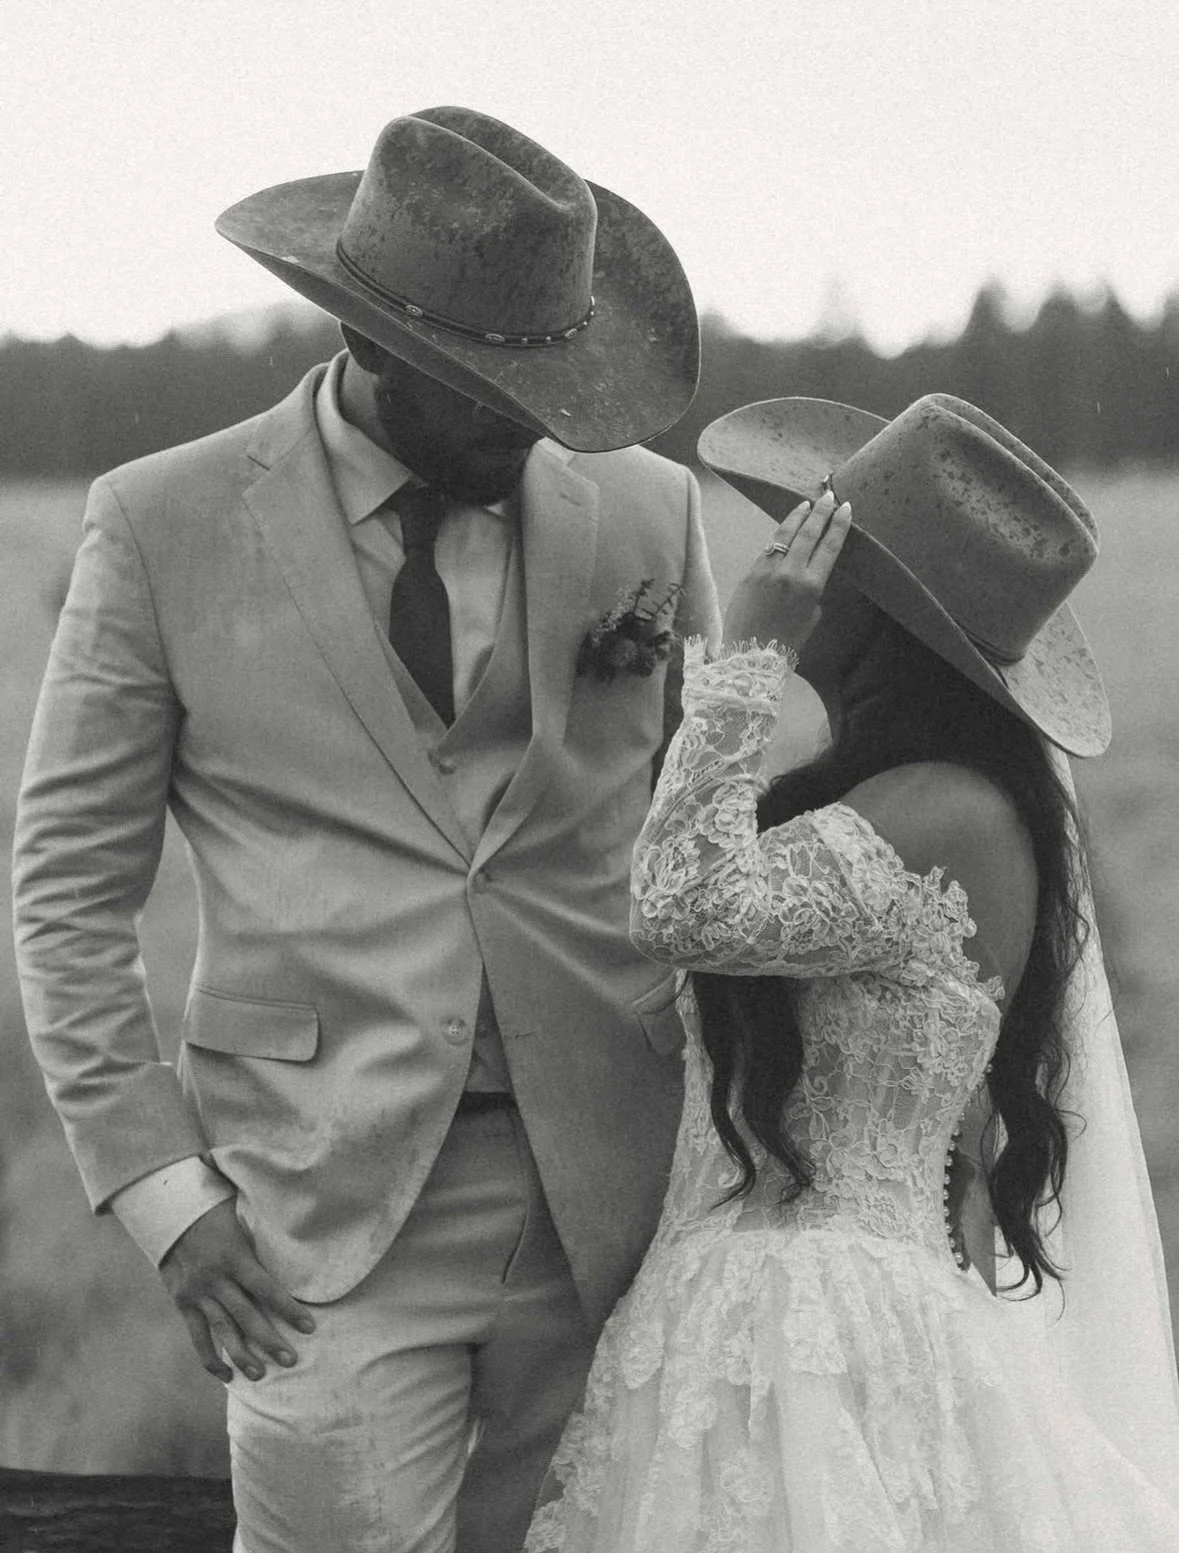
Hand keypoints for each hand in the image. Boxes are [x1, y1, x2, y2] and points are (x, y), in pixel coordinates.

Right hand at [159, 1199, 315, 1383]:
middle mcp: (215, 1278)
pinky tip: (226, 1375)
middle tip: (291, 1361)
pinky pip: (196, 1335)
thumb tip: (299, 1240)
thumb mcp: (242, 1217)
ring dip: (242, 1355)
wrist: (168, 1210)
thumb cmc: (215, 1209)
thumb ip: (263, 1236)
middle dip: (269, 1340)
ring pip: (222, 1330)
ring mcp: (196, 1292)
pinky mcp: (181, 1301)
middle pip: (246, 1315)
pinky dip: (210, 1357)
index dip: (287, 1309)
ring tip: (260, 1375)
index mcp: (234, 1255)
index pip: (266, 1288)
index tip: (309, 1326)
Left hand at [722, 489, 851, 654]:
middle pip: (808, 533)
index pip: (829, 547)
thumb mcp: (810, 617)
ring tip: (806, 504)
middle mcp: (790, 573)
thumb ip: (811, 590)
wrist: (750, 654)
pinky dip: (779, 537)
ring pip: (785, 534)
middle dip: (820, 512)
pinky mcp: (751, 572)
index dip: (839, 525)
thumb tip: (806, 572)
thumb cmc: (785, 642)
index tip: (846, 509)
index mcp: (811, 586)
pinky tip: (785, 529)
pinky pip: (768, 548)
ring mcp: (768, 570)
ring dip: (797, 517)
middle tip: (829, 497)